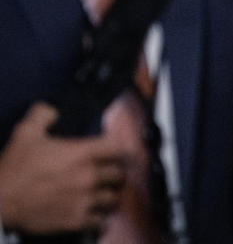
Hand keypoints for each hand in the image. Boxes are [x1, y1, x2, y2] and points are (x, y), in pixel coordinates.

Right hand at [0, 102, 129, 233]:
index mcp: (82, 153)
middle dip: (115, 172)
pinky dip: (100, 218)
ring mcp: (84, 200)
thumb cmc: (13, 169)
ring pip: (114, 198)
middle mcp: (89, 176)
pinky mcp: (76, 220)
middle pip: (119, 173)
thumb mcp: (25, 132)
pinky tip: (95, 214)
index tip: (115, 151)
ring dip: (109, 195)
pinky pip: (101, 221)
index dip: (118, 148)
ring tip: (104, 194)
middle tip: (109, 173)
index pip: (118, 147)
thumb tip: (53, 110)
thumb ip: (43, 114)